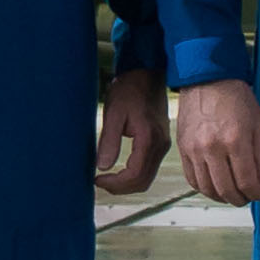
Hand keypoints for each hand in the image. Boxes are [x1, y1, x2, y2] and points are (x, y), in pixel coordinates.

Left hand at [94, 67, 169, 194]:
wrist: (147, 72)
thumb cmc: (129, 89)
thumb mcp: (114, 113)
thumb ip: (109, 141)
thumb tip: (102, 168)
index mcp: (149, 139)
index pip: (134, 175)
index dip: (114, 184)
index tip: (96, 179)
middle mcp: (160, 145)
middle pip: (142, 182)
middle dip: (119, 187)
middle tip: (99, 181)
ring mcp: (163, 144)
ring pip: (147, 178)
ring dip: (127, 183)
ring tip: (106, 177)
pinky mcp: (161, 142)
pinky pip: (149, 168)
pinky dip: (134, 175)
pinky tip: (119, 169)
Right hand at [174, 77, 259, 205]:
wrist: (208, 79)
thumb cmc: (236, 98)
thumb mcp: (259, 124)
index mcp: (235, 139)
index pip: (247, 181)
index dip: (257, 194)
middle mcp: (212, 147)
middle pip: (227, 189)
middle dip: (242, 199)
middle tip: (249, 197)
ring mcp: (194, 149)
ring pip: (208, 189)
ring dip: (223, 198)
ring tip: (234, 194)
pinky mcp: (183, 149)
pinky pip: (193, 179)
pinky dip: (205, 189)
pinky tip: (216, 186)